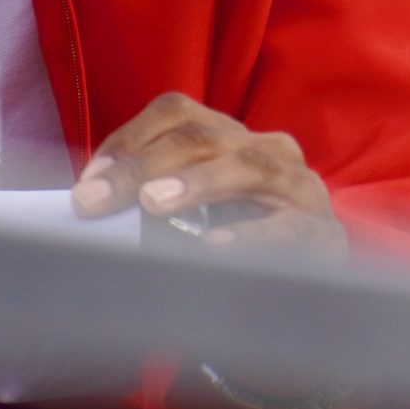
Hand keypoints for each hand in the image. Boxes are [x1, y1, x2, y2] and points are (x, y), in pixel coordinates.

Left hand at [72, 92, 344, 259]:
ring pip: (249, 166)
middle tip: (96, 199)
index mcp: (232, 138)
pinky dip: (248, 233)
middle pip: (205, 137)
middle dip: (143, 165)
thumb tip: (88, 202)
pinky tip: (213, 246)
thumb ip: (151, 199)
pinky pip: (287, 227)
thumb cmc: (236, 248)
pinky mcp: (322, 233)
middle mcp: (269, 150)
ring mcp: (300, 188)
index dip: (130, 139)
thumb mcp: (191, 213)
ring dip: (196, 183)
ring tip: (152, 203)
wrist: (305, 295)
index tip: (87, 182)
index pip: (178, 113)